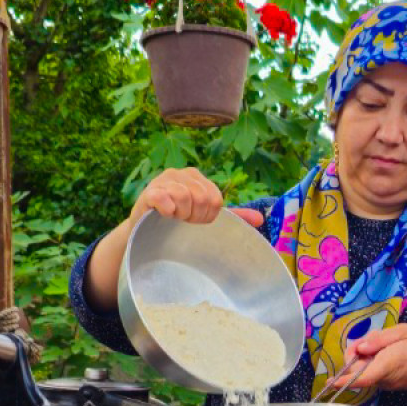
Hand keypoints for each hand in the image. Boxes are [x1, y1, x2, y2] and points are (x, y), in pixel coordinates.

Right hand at [130, 168, 263, 227]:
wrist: (146, 231)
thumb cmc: (178, 221)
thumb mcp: (206, 216)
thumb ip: (233, 216)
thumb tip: (260, 218)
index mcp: (197, 177)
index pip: (215, 200)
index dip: (207, 217)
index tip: (195, 221)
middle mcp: (181, 174)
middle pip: (202, 198)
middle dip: (195, 217)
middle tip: (183, 221)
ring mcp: (163, 181)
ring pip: (184, 198)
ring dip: (181, 215)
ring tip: (173, 218)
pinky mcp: (148, 192)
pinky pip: (163, 198)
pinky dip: (167, 210)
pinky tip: (164, 215)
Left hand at [342, 324, 406, 405]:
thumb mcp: (404, 332)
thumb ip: (380, 339)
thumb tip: (360, 347)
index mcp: (388, 363)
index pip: (363, 376)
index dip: (346, 379)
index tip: (331, 382)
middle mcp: (384, 377)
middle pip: (358, 369)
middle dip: (355, 354)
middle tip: (369, 341)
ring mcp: (385, 383)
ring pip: (364, 370)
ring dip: (365, 357)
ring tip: (384, 345)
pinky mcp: (386, 384)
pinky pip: (371, 372)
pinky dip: (372, 362)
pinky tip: (386, 353)